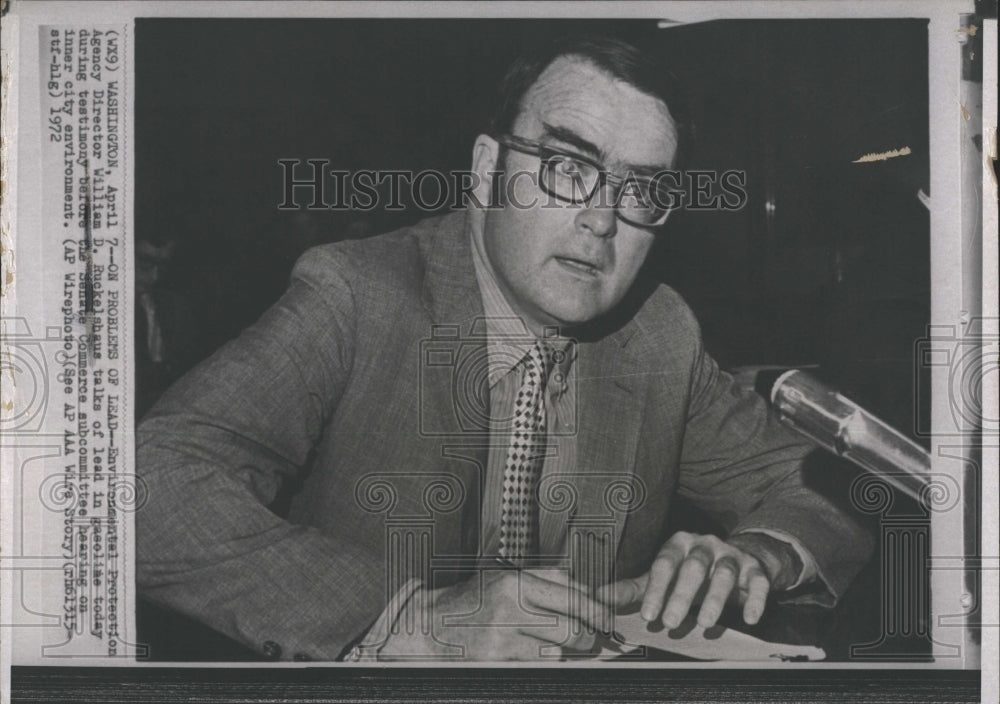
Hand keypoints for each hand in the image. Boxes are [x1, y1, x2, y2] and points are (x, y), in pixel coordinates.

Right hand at [380, 567, 606, 660]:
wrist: (430, 627)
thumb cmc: (470, 601)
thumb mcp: (505, 576)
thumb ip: (546, 578)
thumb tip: (585, 588)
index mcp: (517, 582)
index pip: (573, 597)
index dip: (597, 613)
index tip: (606, 621)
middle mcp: (511, 607)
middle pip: (572, 630)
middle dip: (586, 639)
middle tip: (589, 640)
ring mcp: (502, 638)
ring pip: (557, 653)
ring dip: (562, 654)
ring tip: (552, 646)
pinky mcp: (496, 662)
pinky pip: (535, 667)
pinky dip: (539, 663)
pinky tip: (528, 654)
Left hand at [597, 531, 798, 629]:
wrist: (738, 561)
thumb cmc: (691, 574)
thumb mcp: (663, 578)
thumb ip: (634, 589)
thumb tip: (596, 597)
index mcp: (678, 544)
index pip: (664, 564)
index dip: (656, 590)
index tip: (648, 616)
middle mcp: (705, 545)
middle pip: (693, 568)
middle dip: (681, 596)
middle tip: (670, 623)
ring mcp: (732, 556)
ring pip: (725, 574)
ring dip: (715, 598)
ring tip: (704, 624)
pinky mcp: (755, 570)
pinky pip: (758, 583)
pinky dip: (755, 600)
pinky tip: (750, 618)